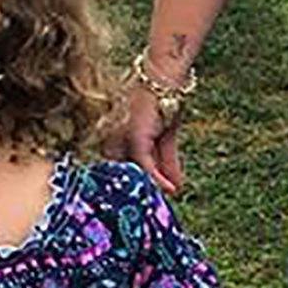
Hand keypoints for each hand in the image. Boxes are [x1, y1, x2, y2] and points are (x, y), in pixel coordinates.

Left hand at [121, 79, 185, 194]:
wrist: (164, 78)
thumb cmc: (162, 101)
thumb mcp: (165, 137)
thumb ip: (167, 163)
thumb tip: (176, 188)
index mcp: (112, 140)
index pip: (120, 172)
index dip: (133, 189)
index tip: (145, 205)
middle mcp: (111, 141)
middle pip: (125, 176)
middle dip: (140, 193)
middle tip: (153, 209)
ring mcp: (120, 141)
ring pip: (134, 175)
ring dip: (149, 190)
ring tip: (160, 205)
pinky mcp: (135, 139)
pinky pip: (147, 167)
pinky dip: (159, 180)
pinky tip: (172, 190)